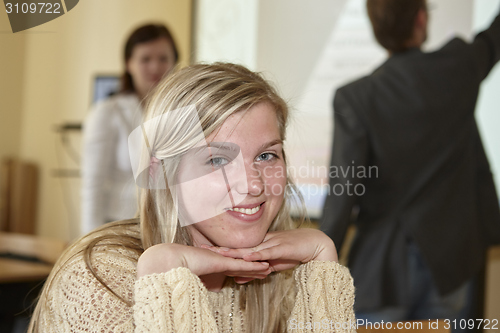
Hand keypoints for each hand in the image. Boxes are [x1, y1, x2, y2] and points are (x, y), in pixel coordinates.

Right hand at [137, 243, 270, 279]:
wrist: (174, 262)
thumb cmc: (182, 271)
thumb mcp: (197, 280)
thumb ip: (206, 284)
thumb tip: (210, 291)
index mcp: (217, 265)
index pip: (235, 269)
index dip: (247, 270)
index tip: (256, 272)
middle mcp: (223, 261)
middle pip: (243, 265)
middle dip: (256, 267)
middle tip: (269, 268)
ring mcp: (224, 260)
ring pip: (246, 264)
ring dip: (259, 267)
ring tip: (272, 268)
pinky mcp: (225, 262)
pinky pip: (243, 265)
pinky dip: (255, 267)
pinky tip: (265, 267)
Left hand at [202, 228, 337, 282]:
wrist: (314, 244)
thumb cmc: (293, 253)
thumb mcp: (272, 265)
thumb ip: (255, 271)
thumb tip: (238, 279)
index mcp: (259, 245)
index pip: (236, 247)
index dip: (221, 249)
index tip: (205, 250)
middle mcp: (262, 242)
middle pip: (238, 246)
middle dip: (221, 248)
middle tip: (203, 249)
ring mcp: (271, 243)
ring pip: (249, 248)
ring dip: (234, 251)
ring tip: (218, 253)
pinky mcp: (281, 248)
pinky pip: (266, 252)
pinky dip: (256, 254)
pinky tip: (246, 257)